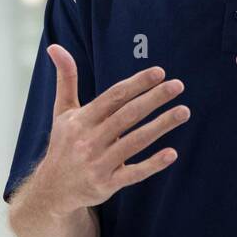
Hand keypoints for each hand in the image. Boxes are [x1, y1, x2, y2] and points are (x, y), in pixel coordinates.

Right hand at [38, 45, 189, 214]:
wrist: (52, 190)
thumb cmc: (64, 144)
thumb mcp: (62, 111)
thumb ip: (66, 79)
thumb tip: (54, 46)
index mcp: (81, 119)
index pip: (113, 97)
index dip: (137, 84)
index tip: (159, 72)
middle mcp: (89, 140)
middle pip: (128, 115)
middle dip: (154, 99)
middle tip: (178, 85)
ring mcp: (98, 163)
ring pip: (135, 142)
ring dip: (161, 125)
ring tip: (184, 111)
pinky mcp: (107, 184)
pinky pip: (133, 173)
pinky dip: (152, 164)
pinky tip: (172, 153)